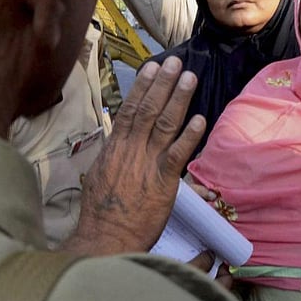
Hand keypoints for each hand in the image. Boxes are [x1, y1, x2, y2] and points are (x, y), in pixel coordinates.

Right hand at [62, 57, 204, 254]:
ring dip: (178, 99)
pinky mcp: (163, 182)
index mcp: (114, 148)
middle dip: (163, 84)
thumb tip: (120, 139)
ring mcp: (147, 165)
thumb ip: (114, 155)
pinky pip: (177, 154)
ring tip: (190, 78)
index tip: (152, 67)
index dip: (142, 87)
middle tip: (176, 62)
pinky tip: (199, 119)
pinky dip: (189, 136)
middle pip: (147, 110)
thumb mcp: (100, 175)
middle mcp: (130, 151)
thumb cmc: (101, 212)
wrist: (104, 239)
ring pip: (163, 125)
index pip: (129, 110)